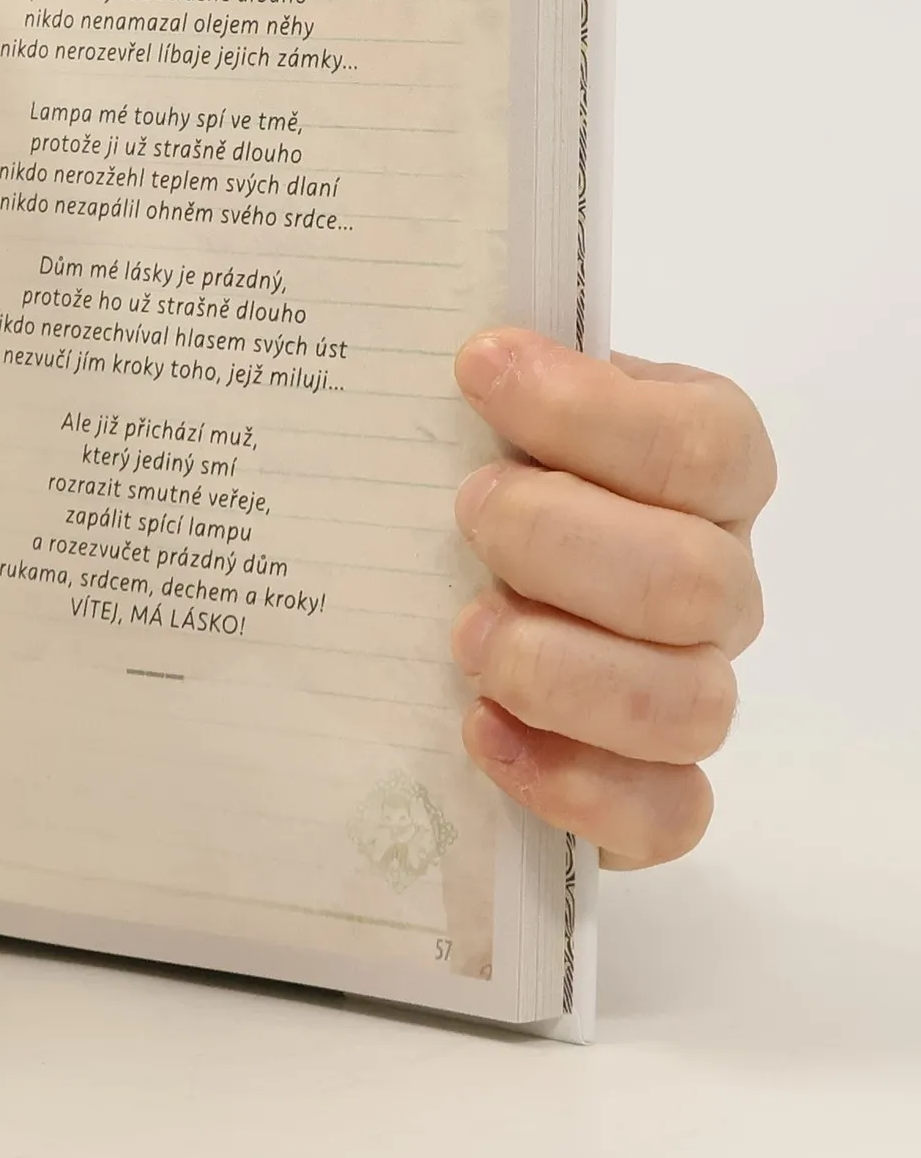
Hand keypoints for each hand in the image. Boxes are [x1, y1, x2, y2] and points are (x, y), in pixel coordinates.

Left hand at [451, 329, 773, 868]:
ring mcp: (688, 689)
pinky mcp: (650, 791)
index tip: (478, 370)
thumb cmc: (476, 483)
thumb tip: (460, 342)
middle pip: (695, 580)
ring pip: (689, 703)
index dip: (591, 411)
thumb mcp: (484, 415)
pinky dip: (573, 783)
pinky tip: (481, 732)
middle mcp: (712, 581)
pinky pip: (665, 815)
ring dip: (561, 668)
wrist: (444, 613)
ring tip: (462, 634)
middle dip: (562, 543)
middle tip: (467, 515)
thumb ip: (491, 380)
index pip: (703, 442)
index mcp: (696, 471)